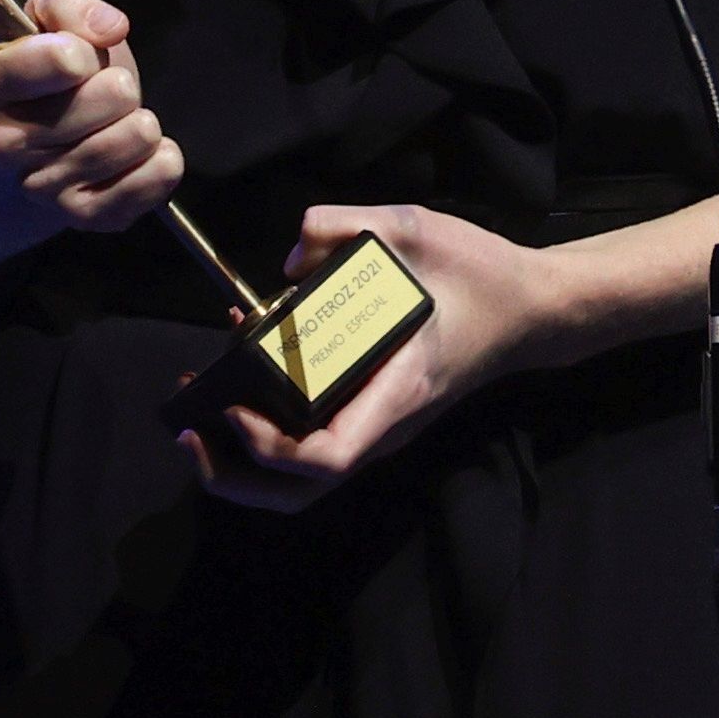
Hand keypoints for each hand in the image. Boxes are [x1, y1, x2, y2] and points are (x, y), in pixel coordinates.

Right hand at [0, 0, 184, 234]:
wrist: (41, 144)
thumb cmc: (49, 78)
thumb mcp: (48, 23)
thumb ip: (69, 7)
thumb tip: (109, 27)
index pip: (29, 66)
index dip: (71, 55)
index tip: (84, 56)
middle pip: (91, 104)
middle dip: (117, 87)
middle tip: (110, 88)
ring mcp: (37, 187)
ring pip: (119, 144)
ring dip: (141, 124)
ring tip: (128, 118)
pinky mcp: (80, 216)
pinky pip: (140, 188)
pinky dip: (162, 164)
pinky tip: (151, 151)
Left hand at [178, 203, 575, 511]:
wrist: (529, 309)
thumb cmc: (479, 275)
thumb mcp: (417, 228)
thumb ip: (348, 226)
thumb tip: (288, 255)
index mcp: (398, 390)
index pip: (330, 456)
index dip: (271, 445)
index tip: (235, 403)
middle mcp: (385, 423)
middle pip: (302, 491)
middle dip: (236, 475)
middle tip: (189, 426)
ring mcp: (377, 425)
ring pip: (303, 479)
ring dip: (244, 462)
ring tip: (198, 415)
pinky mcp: (370, 412)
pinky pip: (311, 444)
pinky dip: (267, 431)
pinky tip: (240, 379)